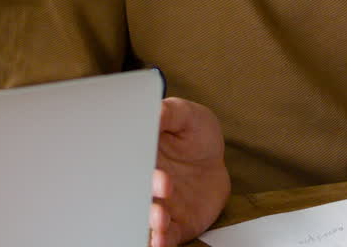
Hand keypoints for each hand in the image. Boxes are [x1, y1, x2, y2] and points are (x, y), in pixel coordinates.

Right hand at [149, 98, 230, 246]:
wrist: (214, 159)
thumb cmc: (193, 134)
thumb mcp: (184, 115)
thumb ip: (170, 113)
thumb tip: (154, 112)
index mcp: (140, 158)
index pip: (131, 166)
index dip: (139, 169)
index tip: (156, 171)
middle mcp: (144, 186)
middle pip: (137, 195)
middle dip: (145, 197)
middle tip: (162, 191)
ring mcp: (158, 207)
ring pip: (147, 220)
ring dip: (150, 223)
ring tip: (160, 219)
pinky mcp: (174, 224)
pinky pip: (164, 238)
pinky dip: (161, 241)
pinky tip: (161, 240)